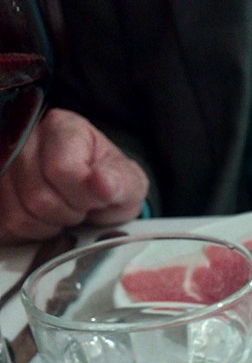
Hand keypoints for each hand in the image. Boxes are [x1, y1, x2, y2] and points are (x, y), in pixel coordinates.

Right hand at [0, 108, 148, 242]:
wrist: (93, 193)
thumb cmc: (110, 183)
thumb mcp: (127, 182)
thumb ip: (120, 182)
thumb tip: (103, 184)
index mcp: (63, 128)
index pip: (60, 169)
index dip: (80, 196)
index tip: (93, 199)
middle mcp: (26, 138)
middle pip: (37, 196)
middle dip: (65, 214)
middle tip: (78, 208)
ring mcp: (4, 163)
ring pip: (17, 214)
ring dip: (46, 225)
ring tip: (61, 213)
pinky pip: (5, 226)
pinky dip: (27, 233)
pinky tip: (43, 221)